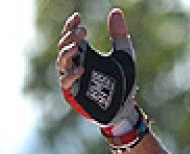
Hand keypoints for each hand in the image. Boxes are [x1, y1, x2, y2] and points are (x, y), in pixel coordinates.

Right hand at [58, 9, 141, 136]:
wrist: (127, 107)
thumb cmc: (124, 81)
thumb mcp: (124, 55)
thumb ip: (119, 35)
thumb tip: (116, 11)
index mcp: (84, 53)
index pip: (71, 36)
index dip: (71, 26)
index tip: (78, 17)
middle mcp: (75, 63)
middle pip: (64, 46)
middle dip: (70, 38)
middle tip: (82, 31)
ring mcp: (73, 78)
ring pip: (62, 63)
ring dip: (67, 53)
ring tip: (77, 46)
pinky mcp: (74, 93)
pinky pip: (67, 83)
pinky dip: (72, 75)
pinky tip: (82, 69)